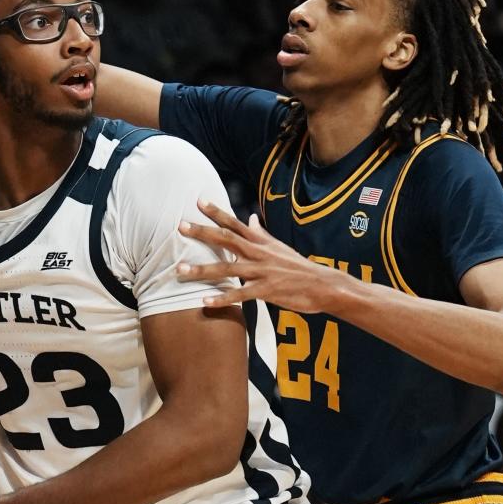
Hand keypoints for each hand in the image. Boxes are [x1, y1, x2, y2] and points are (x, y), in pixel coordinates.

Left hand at [177, 200, 344, 312]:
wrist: (322, 285)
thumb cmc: (297, 266)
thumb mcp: (278, 246)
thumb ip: (261, 234)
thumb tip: (252, 218)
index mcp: (261, 242)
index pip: (234, 223)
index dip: (216, 212)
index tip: (198, 201)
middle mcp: (258, 253)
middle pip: (225, 239)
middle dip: (202, 233)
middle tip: (180, 226)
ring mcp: (262, 272)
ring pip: (227, 269)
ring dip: (202, 270)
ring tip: (180, 271)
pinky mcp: (266, 291)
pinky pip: (240, 295)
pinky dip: (222, 299)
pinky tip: (205, 302)